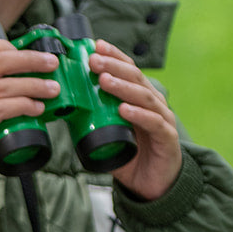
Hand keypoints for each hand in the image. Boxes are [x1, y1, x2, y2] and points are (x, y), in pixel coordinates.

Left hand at [91, 39, 181, 200]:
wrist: (153, 185)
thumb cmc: (132, 157)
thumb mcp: (108, 135)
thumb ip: (92, 122)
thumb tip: (65, 111)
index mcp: (139, 99)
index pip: (128, 71)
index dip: (114, 57)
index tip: (95, 46)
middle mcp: (153, 104)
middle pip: (136, 78)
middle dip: (114, 67)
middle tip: (94, 61)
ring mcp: (162, 119)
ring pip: (144, 97)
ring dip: (123, 87)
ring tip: (104, 81)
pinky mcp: (167, 138)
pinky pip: (153, 123)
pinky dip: (138, 115)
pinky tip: (124, 109)